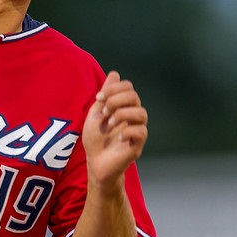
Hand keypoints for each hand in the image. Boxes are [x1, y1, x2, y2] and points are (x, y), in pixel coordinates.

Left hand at [81, 71, 147, 188]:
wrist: (95, 162)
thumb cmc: (96, 139)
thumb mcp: (96, 112)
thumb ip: (106, 94)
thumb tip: (115, 74)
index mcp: (124, 106)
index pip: (128, 87)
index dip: (114, 88)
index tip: (99, 98)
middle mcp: (132, 116)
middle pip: (135, 96)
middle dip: (116, 100)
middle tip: (104, 111)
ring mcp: (136, 130)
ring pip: (142, 113)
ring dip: (122, 114)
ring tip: (109, 123)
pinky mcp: (137, 145)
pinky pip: (141, 132)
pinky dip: (128, 131)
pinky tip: (118, 136)